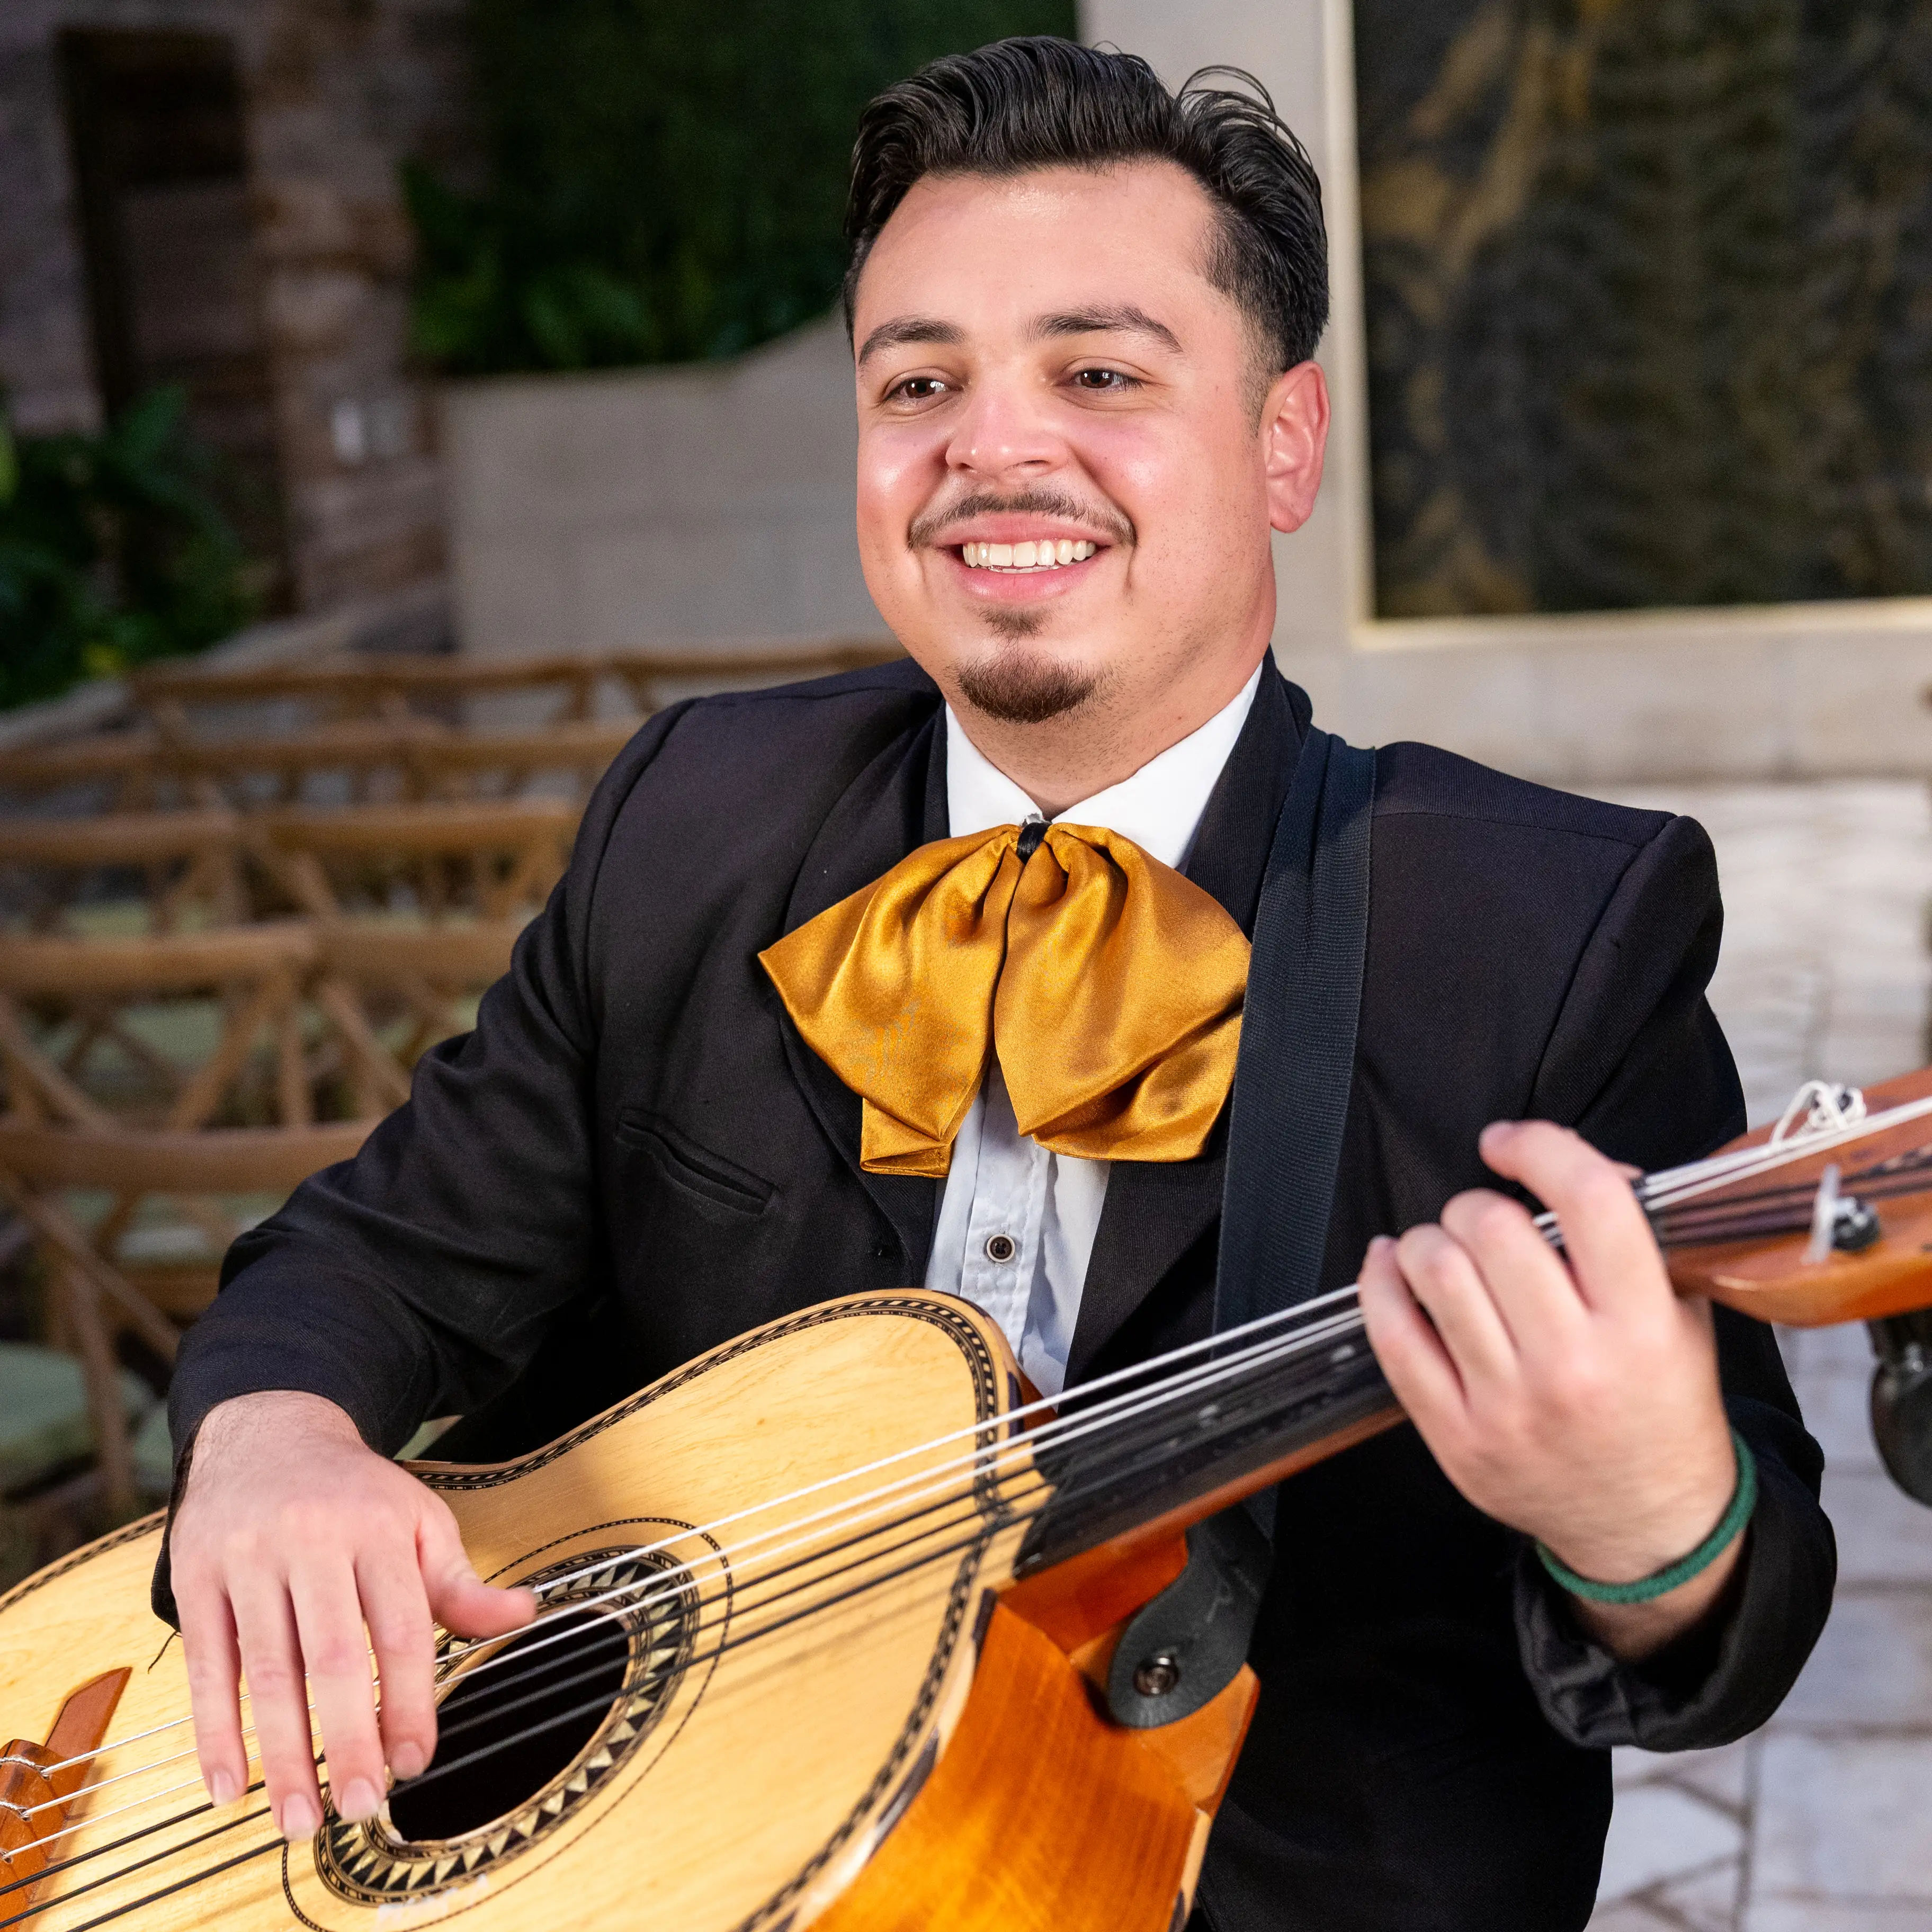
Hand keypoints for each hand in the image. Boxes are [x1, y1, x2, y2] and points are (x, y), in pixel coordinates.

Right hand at [170, 1392, 534, 1839]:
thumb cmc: (355, 1493)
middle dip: (349, 1738)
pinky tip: (228, 1784)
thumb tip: (522, 1616)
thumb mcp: (418, 1520)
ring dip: (282, 1752)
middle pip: (335, 1655)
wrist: (269, 1430)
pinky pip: (208, 1662)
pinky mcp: (198, 1574)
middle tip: (360, 1806)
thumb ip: (460, 1581)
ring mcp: (251, 1557)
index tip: (416, 1760)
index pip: (401, 1626)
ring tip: (298, 1817)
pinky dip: (214, 1730)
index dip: (411, 1699)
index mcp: (379, 1528)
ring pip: (269, 1668)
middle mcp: (314, 1540)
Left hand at [1357, 1121, 1741, 1659]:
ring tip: (1443, 1247)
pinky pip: (1394, 1338)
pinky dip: (1380, 1285)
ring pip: (1436, 1272)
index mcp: (1643, 1327)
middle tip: (1483, 1219)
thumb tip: (1577, 1165)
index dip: (1538, 1147)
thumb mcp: (1682, 1320)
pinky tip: (1391, 1267)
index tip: (1510, 1144)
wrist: (1649, 1529)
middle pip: (1494, 1229)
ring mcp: (1509, 1404)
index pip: (1588, 1200)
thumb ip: (1639, 1240)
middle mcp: (1575, 1364)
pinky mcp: (1456, 1436)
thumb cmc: (1662, 1411)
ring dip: (1428, 1240)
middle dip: (1477, 1205)